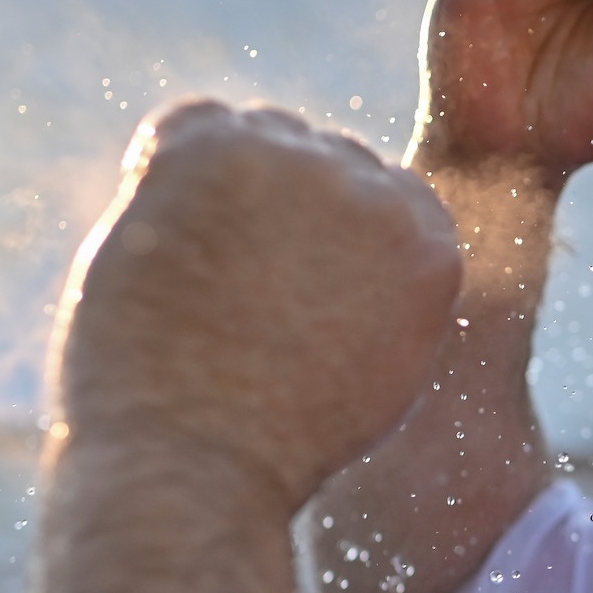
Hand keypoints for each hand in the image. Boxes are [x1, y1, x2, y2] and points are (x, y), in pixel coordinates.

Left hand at [52, 101, 462, 509]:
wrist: (194, 467)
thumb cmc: (275, 440)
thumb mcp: (378, 367)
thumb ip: (386, 287)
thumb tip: (352, 233)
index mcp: (430, 247)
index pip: (382, 194)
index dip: (325, 241)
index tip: (286, 299)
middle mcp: (377, 194)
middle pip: (321, 157)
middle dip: (276, 213)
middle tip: (231, 300)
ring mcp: (295, 165)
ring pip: (257, 135)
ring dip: (221, 191)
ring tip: (196, 285)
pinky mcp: (210, 154)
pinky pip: (185, 126)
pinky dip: (161, 174)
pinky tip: (161, 250)